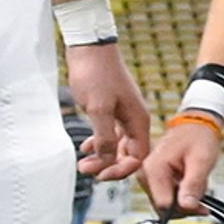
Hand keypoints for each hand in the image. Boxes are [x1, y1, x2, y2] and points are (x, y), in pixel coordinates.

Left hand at [65, 42, 151, 184]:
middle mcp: (134, 119)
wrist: (89, 48)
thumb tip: (106, 160)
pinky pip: (110, 134)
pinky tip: (86, 147)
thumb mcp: (99, 109)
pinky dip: (99, 144)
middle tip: (87, 170)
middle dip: (109, 165)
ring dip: (102, 157)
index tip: (101, 174)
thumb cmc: (96, 74)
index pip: (139, 156)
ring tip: (83, 162)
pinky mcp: (111, 109)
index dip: (122, 169)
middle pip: (129, 153)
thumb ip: (105, 137)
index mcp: (138, 120)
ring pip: (117, 145)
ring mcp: (123, 114)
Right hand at [140, 115, 223, 215]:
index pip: (163, 204)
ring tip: (197, 185)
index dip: (184, 209)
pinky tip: (191, 184)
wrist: (195, 126)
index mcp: (153, 169)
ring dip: (185, 200)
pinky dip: (182, 194)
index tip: (200, 206)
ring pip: (166, 203)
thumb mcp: (201, 161)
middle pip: (163, 206)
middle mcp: (146, 174)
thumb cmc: (198, 137)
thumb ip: (194, 185)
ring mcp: (149, 177)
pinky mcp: (154, 179)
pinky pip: (167, 195)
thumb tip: (188, 206)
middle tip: (203, 198)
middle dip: (185, 205)